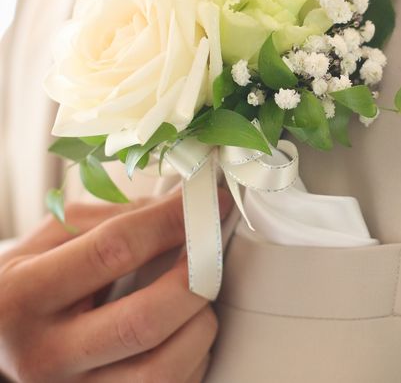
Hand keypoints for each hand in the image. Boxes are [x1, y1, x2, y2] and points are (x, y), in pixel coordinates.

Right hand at [0, 188, 233, 381]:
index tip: (206, 204)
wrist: (4, 340)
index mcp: (26, 294)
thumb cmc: (36, 279)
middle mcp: (45, 355)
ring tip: (199, 294)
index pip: (114, 250)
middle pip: (143, 322)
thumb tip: (185, 202)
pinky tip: (186, 328)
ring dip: (200, 323)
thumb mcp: (56, 236)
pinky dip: (194, 355)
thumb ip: (117, 215)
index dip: (169, 222)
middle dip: (194, 279)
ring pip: (162, 371)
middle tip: (211, 252)